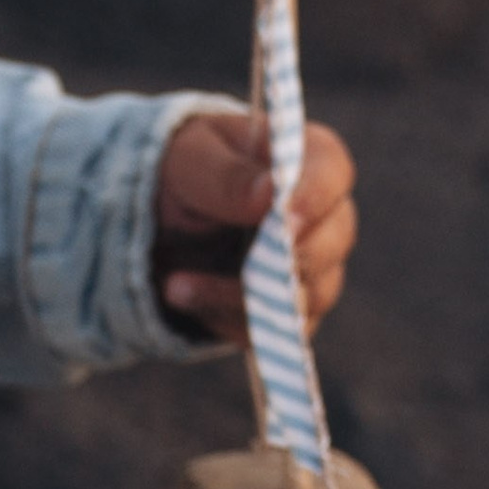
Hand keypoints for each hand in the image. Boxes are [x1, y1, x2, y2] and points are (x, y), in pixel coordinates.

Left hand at [153, 106, 356, 345]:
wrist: (155, 224)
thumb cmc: (181, 174)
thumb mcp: (186, 162)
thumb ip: (224, 175)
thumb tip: (269, 194)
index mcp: (303, 158)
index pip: (331, 171)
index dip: (315, 197)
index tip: (285, 220)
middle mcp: (319, 215)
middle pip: (333, 242)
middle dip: (285, 259)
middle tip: (241, 267)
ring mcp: (308, 267)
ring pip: (306, 296)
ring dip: (238, 296)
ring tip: (175, 285)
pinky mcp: (285, 310)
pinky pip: (273, 329)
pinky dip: (226, 319)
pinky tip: (185, 298)